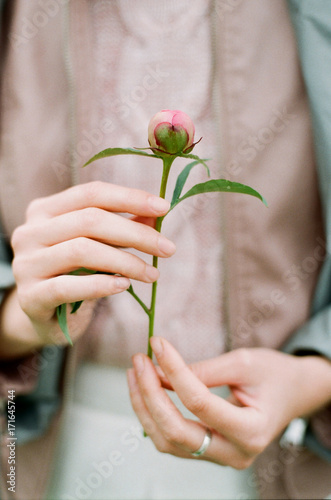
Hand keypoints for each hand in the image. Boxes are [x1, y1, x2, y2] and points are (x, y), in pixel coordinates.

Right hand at [1, 182, 174, 355]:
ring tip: (152, 274)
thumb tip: (158, 213)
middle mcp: (30, 232)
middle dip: (136, 233)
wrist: (43, 315)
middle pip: (89, 220)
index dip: (129, 197)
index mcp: (45, 210)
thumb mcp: (97, 245)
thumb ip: (122, 227)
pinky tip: (125, 285)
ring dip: (125, 261)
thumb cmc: (73, 273)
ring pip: (81, 250)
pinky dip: (101, 284)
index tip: (164, 207)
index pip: (91, 193)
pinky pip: (68, 286)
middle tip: (168, 248)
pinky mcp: (30, 296)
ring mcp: (26, 264)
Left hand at [128, 337, 330, 468]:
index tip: (157, 343)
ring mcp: (220, 457)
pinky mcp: (208, 451)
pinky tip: (146, 388)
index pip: (200, 403)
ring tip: (136, 372)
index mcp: (252, 430)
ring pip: (167, 440)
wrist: (292, 393)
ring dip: (145, 406)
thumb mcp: (244, 363)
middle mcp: (234, 454)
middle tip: (139, 361)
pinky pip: (171, 439)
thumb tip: (160, 370)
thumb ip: (204, 371)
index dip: (174, 371)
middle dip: (150, 395)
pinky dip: (154, 413)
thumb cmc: (274, 374)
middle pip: (177, 432)